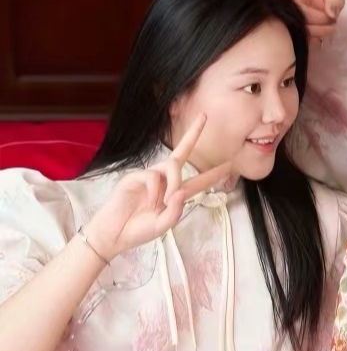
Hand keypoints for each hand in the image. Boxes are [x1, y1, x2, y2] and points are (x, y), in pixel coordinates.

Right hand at [81, 116, 230, 261]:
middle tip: (204, 116)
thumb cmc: (137, 230)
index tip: (230, 164)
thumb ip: (176, 211)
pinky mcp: (135, 176)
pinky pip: (153, 176)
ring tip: (165, 203)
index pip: (198, 180)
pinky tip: (150, 202)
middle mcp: (164, 180)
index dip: (214, 173)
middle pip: (182, 152)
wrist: (113, 235)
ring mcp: (150, 176)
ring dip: (174, 183)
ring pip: (172, 166)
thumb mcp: (163, 226)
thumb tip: (180, 192)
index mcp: (175, 193)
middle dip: (194, 134)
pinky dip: (155, 190)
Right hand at [255, 0, 344, 42]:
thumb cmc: (320, 17)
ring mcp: (282, 8)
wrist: (311, 39)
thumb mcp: (333, 4)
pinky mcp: (283, 26)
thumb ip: (336, 2)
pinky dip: (321, 34)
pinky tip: (316, 35)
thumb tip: (330, 12)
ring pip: (307, 14)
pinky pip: (309, 30)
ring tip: (325, 24)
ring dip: (323, 23)